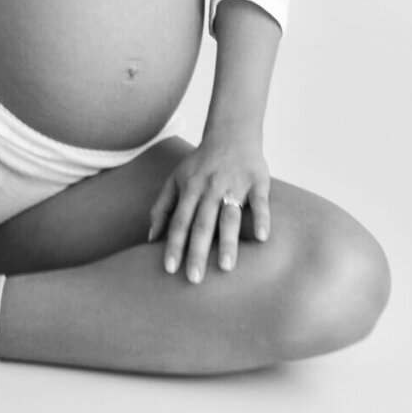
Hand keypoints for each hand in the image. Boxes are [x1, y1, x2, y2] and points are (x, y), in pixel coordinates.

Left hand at [146, 123, 270, 283]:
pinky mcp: (257, 181)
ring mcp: (234, 184)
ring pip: (229, 215)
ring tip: (226, 267)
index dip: (174, 244)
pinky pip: (260, 201)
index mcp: (190, 189)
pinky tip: (262, 238)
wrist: (231, 132)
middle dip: (197, 251)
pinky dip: (261, 218)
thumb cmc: (200, 163)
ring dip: (227, 240)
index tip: (169, 269)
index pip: (179, 221)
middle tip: (194, 279)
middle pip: (202, 223)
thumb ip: (162, 207)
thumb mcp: (176, 179)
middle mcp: (210, 188)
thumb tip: (149, 238)